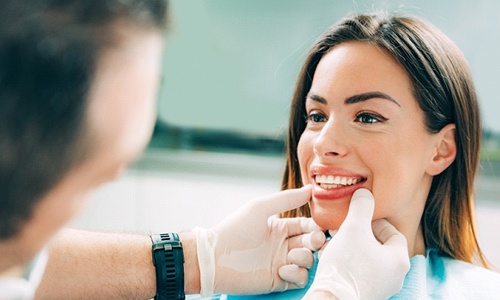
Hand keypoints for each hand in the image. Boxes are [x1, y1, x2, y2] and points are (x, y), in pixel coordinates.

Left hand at [194, 185, 325, 295]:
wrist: (215, 258)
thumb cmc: (235, 229)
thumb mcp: (260, 208)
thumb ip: (287, 198)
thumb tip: (311, 189)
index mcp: (279, 227)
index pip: (306, 225)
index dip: (316, 226)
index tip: (322, 227)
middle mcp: (282, 245)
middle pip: (311, 243)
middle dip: (317, 241)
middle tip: (316, 240)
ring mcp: (280, 263)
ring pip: (308, 261)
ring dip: (305, 257)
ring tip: (292, 255)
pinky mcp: (278, 281)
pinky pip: (299, 278)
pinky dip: (296, 274)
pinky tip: (283, 270)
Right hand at [303, 188, 409, 299]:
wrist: (332, 299)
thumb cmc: (347, 265)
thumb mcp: (354, 227)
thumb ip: (361, 206)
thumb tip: (364, 193)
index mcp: (399, 261)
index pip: (394, 233)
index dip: (376, 221)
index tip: (360, 218)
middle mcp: (394, 277)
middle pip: (379, 246)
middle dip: (360, 233)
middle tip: (345, 227)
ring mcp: (380, 288)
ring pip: (367, 259)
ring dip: (352, 246)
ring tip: (334, 240)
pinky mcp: (364, 294)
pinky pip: (359, 272)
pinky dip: (347, 261)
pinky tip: (332, 256)